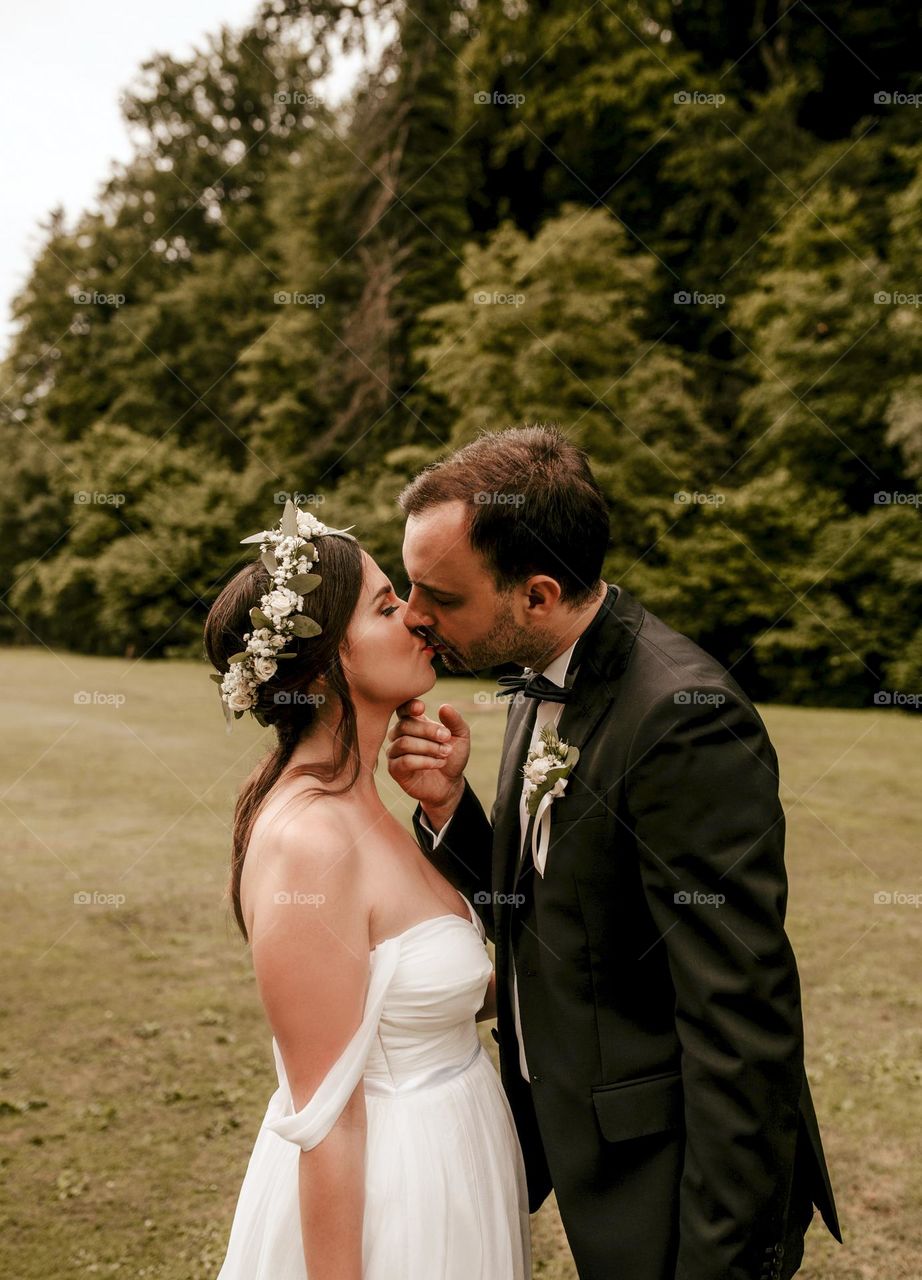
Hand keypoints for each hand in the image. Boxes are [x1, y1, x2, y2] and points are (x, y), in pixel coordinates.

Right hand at [386, 699, 469, 824]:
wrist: (450, 783)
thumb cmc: (452, 756)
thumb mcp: (460, 736)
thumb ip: (454, 720)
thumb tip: (444, 706)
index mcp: (412, 722)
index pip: (402, 709)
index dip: (409, 706)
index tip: (422, 708)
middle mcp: (398, 735)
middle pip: (404, 725)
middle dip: (428, 731)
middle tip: (446, 738)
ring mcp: (394, 752)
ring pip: (404, 743)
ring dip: (429, 747)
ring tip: (445, 753)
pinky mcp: (395, 769)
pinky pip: (405, 761)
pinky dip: (425, 761)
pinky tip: (438, 763)